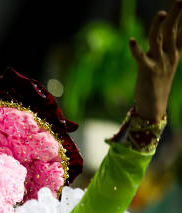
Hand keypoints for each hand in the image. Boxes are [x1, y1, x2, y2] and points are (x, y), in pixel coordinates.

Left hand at [130, 1, 181, 121]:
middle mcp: (169, 56)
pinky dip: (135, 49)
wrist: (154, 106)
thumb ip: (170, 47)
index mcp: (175, 53)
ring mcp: (158, 63)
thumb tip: (172, 33)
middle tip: (180, 1)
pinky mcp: (147, 71)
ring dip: (158, 26)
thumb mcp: (168, 62)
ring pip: (159, 40)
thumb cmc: (158, 83)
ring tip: (161, 14)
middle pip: (173, 31)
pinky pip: (140, 58)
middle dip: (176, 15)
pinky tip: (131, 40)